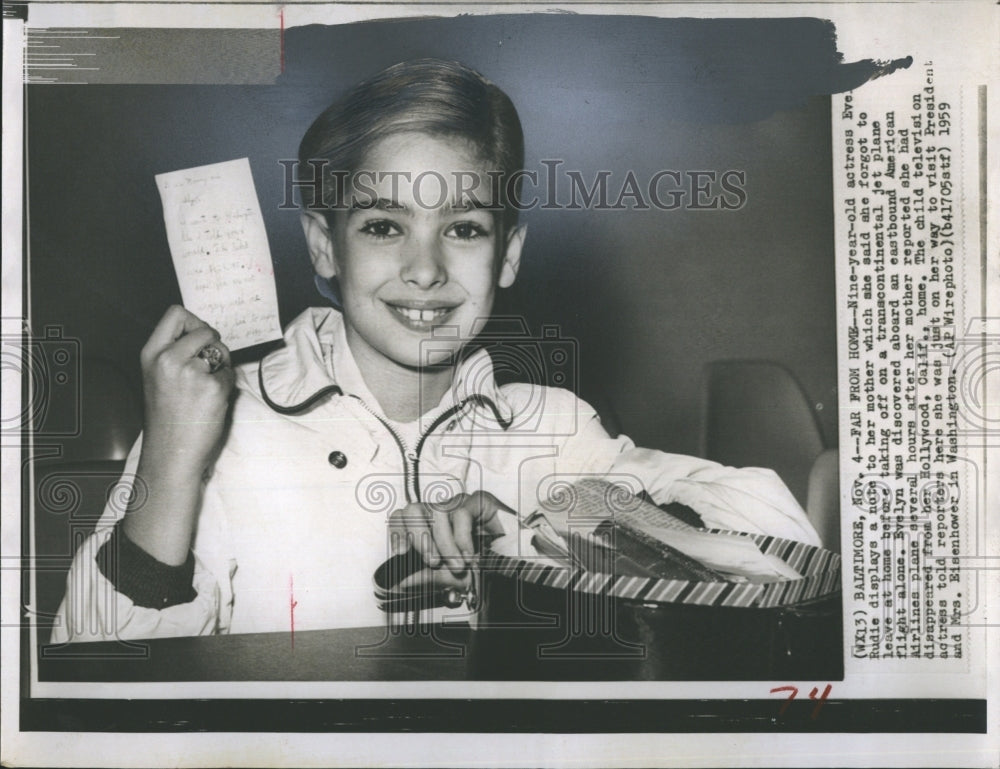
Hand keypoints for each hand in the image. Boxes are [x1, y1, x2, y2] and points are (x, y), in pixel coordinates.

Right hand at [139, 305, 234, 473]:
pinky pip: (230, 373)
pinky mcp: (212, 387)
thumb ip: (173, 352)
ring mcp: (191, 372)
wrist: (171, 452)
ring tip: (205, 387)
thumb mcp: (156, 376)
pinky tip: (212, 401)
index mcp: (151, 354)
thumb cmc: (167, 417)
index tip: (198, 339)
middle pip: (205, 329)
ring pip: (221, 351)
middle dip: (213, 344)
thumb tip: (201, 332)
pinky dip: (226, 385)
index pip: (176, 313)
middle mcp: (168, 359)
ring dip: (221, 365)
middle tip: (208, 365)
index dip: (194, 322)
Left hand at [388, 491, 510, 577]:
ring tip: (458, 565)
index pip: (402, 517)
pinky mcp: (479, 501)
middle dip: (419, 537)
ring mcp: (459, 504)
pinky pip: (461, 513)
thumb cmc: (480, 568)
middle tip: (432, 562)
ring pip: (437, 511)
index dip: (397, 532)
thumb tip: (400, 581)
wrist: (513, 566)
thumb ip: (424, 577)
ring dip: (445, 543)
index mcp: (428, 526)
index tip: (400, 554)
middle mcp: (440, 511)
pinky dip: (462, 538)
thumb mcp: (447, 577)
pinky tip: (470, 555)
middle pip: (413, 509)